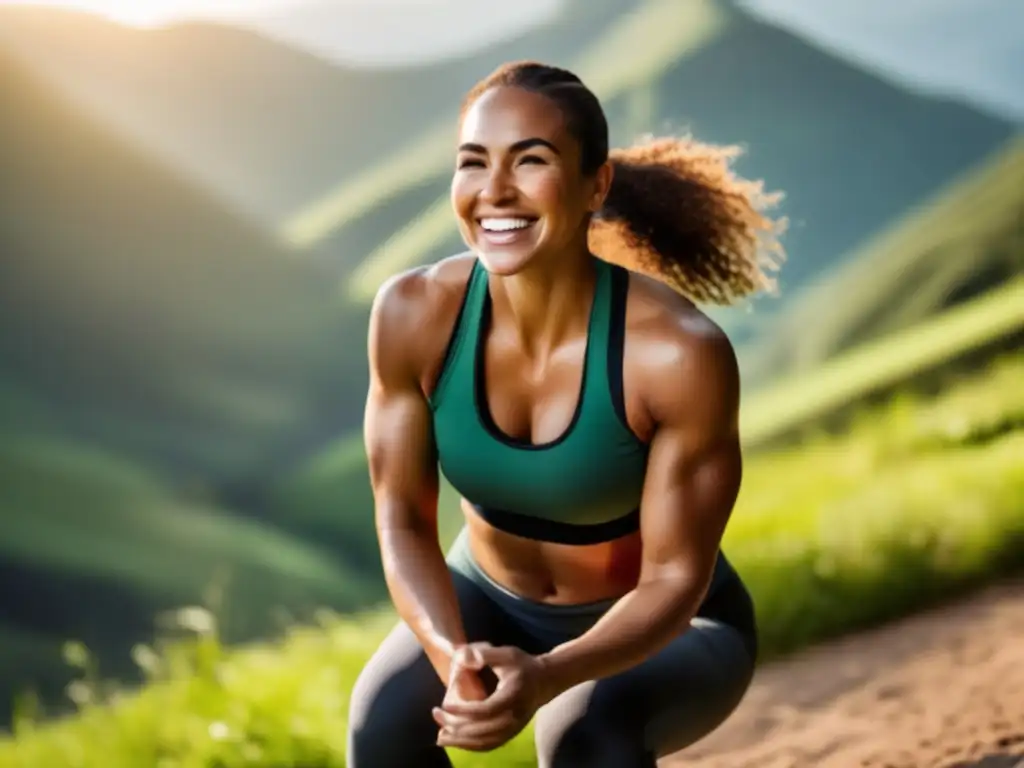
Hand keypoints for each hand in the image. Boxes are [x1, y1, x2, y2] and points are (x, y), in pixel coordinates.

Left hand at [432, 643, 556, 751]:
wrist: (545, 681)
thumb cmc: (522, 665)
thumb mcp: (506, 653)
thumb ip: (485, 654)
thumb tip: (465, 658)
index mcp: (513, 696)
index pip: (485, 710)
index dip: (463, 710)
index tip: (444, 705)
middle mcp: (515, 716)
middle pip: (482, 729)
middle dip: (455, 725)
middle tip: (436, 714)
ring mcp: (514, 728)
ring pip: (484, 742)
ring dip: (460, 741)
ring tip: (439, 735)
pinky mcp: (511, 734)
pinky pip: (489, 745)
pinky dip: (470, 746)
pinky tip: (455, 741)